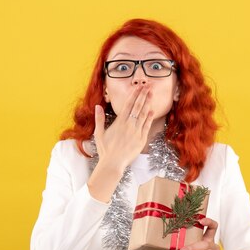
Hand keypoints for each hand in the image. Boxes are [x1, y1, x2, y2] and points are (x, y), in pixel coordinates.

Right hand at [88, 85, 153, 201]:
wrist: (113, 164)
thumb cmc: (105, 149)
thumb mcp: (99, 133)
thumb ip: (99, 119)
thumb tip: (97, 106)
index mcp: (119, 123)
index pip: (128, 105)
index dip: (134, 95)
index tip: (138, 87)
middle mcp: (128, 125)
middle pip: (137, 107)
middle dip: (143, 95)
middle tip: (148, 85)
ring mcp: (136, 132)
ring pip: (143, 114)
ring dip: (148, 103)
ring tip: (151, 94)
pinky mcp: (141, 139)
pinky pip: (147, 126)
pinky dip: (150, 118)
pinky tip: (152, 110)